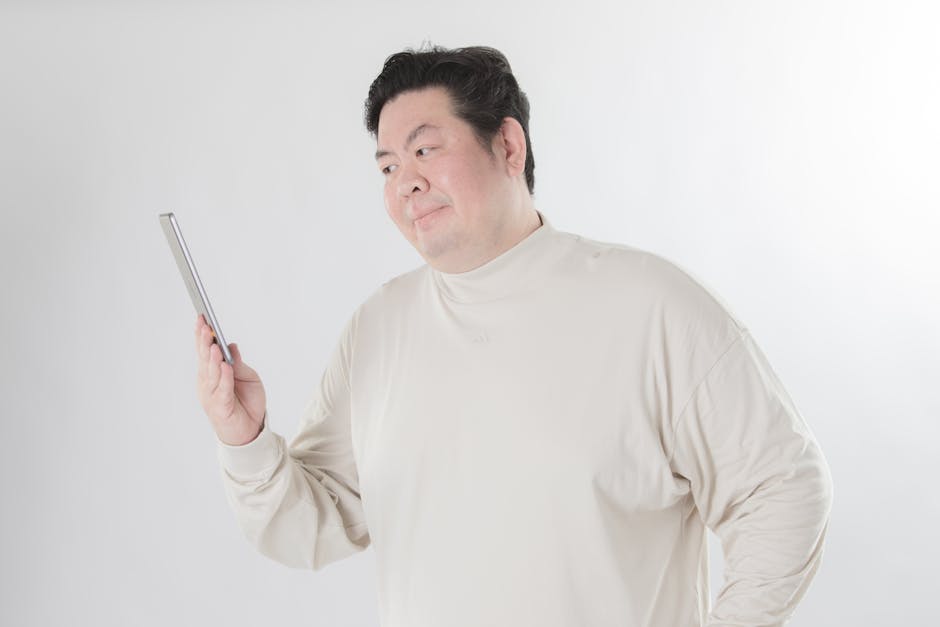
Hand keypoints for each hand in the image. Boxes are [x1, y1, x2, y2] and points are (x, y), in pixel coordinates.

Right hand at [194, 314, 266, 445]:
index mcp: (212, 373)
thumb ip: (238, 363)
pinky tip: (225, 365)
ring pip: (211, 372)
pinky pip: (222, 389)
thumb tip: (230, 345)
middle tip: (204, 323)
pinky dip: (224, 377)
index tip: (202, 317)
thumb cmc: (247, 402)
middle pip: (204, 358)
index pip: (205, 350)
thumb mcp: (248, 377)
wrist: (251, 430)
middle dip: (203, 340)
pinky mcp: (220, 407)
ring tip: (212, 343)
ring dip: (212, 357)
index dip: (203, 334)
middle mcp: (208, 382)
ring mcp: (211, 395)